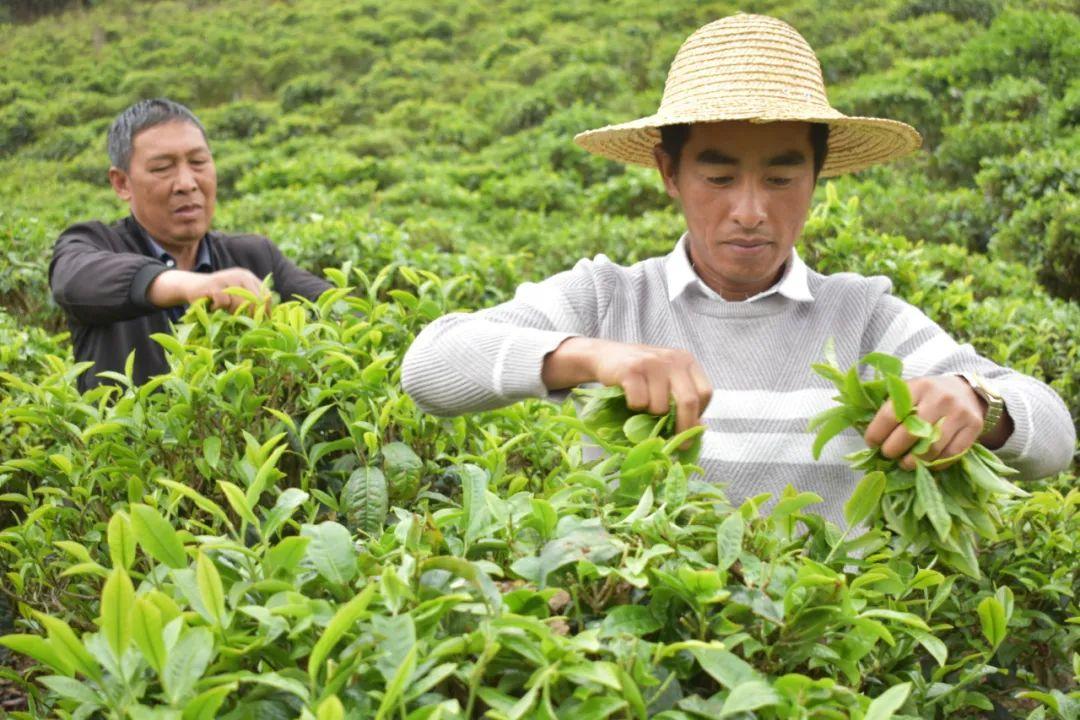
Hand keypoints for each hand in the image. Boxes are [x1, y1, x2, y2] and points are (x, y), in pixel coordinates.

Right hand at [149, 268, 270, 314]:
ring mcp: (227, 278)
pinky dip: (219, 308)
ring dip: (233, 312)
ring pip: (240, 303)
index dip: (265, 310)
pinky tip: (213, 307)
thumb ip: (250, 301)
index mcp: (248, 276)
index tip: (264, 323)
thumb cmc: (217, 294)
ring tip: (225, 312)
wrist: (191, 285)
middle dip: (251, 315)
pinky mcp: (214, 285)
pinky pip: (224, 302)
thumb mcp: (236, 295)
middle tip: (245, 324)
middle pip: (255, 300)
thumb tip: (268, 319)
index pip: (265, 294)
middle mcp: (239, 275)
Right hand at [542, 337, 711, 434]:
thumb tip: (699, 429)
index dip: (698, 415)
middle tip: (679, 445)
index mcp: (687, 361)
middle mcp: (672, 359)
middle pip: (688, 401)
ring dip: (651, 415)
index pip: (705, 393)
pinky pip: (639, 402)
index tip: (690, 430)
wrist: (606, 355)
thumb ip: (683, 399)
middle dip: (683, 427)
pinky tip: (630, 398)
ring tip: (643, 405)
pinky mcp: (631, 369)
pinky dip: (634, 407)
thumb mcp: (667, 380)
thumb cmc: (641, 374)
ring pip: (661, 406)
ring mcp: (652, 363)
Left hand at [864, 375, 1000, 469]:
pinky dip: (936, 464)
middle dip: (893, 449)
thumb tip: (870, 436)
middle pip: (910, 433)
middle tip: (887, 455)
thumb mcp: (910, 392)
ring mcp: (958, 413)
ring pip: (931, 447)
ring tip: (905, 463)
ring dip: (914, 461)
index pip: (891, 414)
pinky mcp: (974, 427)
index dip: (877, 433)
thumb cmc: (929, 395)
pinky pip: (951, 454)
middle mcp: (939, 399)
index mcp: (917, 387)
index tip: (872, 443)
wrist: (967, 391)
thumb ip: (893, 408)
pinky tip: (926, 464)